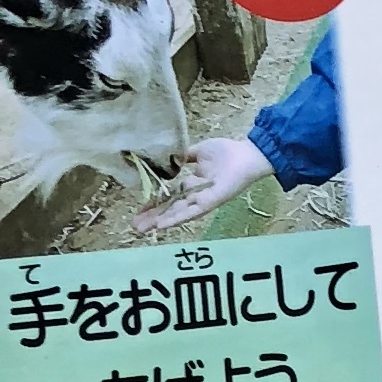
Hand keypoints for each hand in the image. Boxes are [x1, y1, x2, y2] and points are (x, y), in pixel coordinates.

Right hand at [137, 137, 269, 233]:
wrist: (247, 154)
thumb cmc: (226, 152)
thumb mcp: (198, 151)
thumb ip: (183, 157)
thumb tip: (165, 157)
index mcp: (192, 184)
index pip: (168, 196)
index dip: (154, 203)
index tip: (138, 210)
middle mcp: (195, 195)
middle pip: (170, 208)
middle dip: (152, 217)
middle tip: (135, 226)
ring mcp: (202, 200)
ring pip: (177, 213)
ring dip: (159, 222)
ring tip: (142, 230)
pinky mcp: (210, 202)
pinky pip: (191, 212)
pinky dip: (176, 219)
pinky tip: (162, 226)